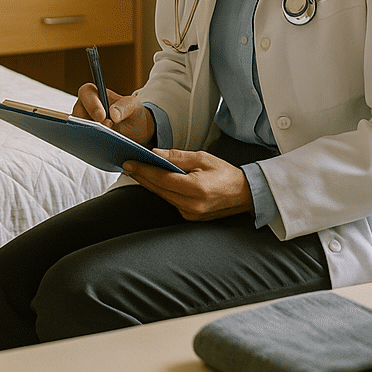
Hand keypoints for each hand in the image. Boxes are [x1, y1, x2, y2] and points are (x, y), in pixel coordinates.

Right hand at [73, 83, 155, 145]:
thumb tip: (113, 114)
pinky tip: (100, 152)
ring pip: (77, 130)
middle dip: (87, 124)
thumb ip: (125, 107)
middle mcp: (86, 109)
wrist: (138, 133)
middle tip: (103, 133)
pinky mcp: (86, 139)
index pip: (86, 93)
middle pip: (77, 114)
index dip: (91, 104)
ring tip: (100, 145)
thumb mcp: (134, 107)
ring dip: (87, 137)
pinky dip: (89, 147)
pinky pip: (83, 143)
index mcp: (96, 95)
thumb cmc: (133, 115)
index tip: (102, 117)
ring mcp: (84, 125)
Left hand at [122, 148, 252, 220]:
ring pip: (162, 196)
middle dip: (141, 176)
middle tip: (127, 165)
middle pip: (158, 189)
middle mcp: (191, 205)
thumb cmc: (224, 173)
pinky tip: (152, 181)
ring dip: (148, 184)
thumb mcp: (201, 158)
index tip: (128, 162)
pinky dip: (160, 190)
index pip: (161, 178)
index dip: (143, 170)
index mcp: (195, 189)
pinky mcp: (190, 217)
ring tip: (136, 170)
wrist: (245, 194)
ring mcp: (191, 214)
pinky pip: (170, 201)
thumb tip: (155, 154)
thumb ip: (177, 156)